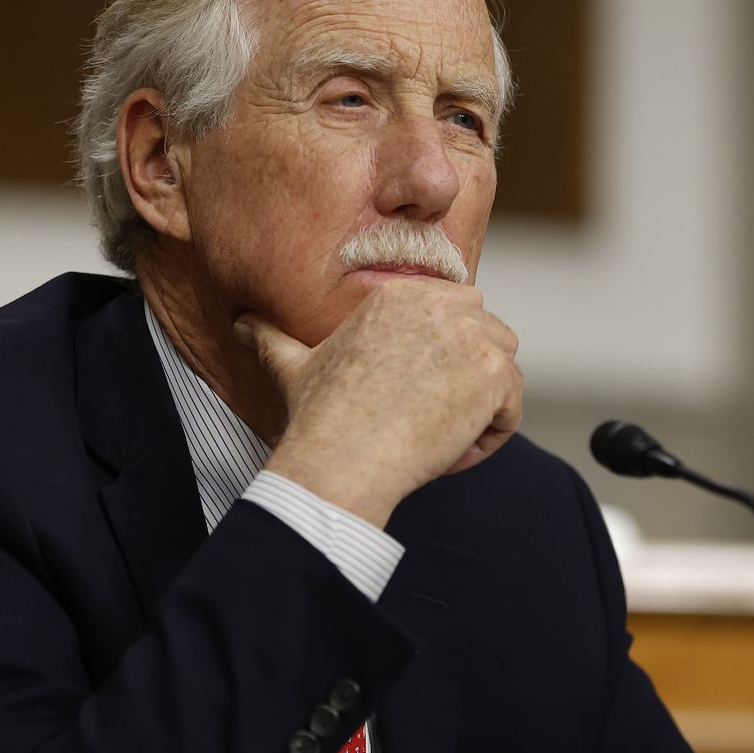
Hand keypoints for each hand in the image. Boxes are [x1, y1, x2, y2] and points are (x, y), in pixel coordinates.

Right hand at [238, 279, 521, 526]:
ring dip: (478, 410)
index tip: (417, 394)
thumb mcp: (291, 367)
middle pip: (486, 332)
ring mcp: (472, 336)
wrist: (341, 459)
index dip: (444, 356)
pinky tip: (448, 454)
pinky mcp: (495, 375)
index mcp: (398, 293)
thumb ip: (272, 339)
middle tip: (431, 417)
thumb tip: (241, 325)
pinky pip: (511, 408)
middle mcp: (439, 303)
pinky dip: (488, 439)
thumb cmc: (317, 418)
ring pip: (502, 371)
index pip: (454, 308)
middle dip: (470, 376)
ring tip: (435, 440)